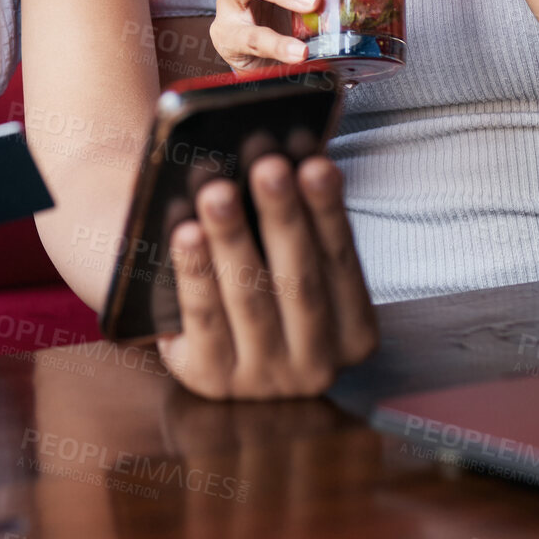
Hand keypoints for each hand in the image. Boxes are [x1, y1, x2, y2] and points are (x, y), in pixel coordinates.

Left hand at [156, 154, 376, 398]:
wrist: (217, 355)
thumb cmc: (263, 287)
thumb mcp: (294, 265)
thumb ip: (300, 228)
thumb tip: (291, 156)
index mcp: (352, 332)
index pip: (342, 263)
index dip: (328, 213)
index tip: (315, 164)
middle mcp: (316, 364)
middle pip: (299, 281)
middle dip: (283, 218)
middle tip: (268, 167)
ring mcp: (264, 379)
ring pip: (249, 298)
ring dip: (233, 239)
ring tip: (218, 193)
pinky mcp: (211, 381)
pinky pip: (203, 321)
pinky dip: (195, 274)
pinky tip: (186, 234)